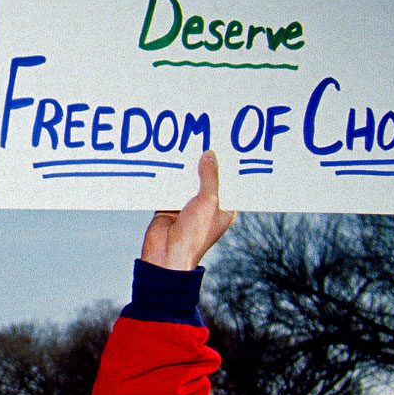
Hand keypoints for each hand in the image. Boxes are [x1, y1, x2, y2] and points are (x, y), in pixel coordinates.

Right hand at [140, 151, 234, 271]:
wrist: (166, 255)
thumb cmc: (194, 235)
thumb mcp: (208, 201)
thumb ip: (209, 177)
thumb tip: (209, 155)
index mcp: (223, 209)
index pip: (227, 183)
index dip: (226, 166)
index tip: (226, 147)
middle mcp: (206, 207)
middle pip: (206, 180)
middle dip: (205, 164)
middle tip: (206, 139)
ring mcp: (186, 207)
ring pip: (187, 182)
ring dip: (186, 169)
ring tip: (187, 146)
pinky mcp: (168, 207)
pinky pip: (170, 187)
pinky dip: (169, 177)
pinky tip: (170, 161)